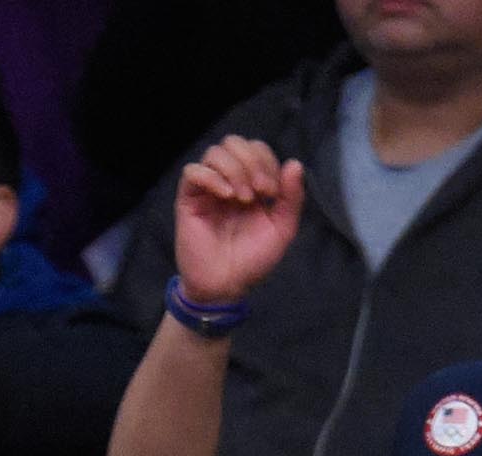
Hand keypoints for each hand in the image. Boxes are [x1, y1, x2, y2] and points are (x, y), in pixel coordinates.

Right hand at [172, 135, 304, 307]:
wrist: (226, 286)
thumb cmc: (253, 260)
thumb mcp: (282, 228)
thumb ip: (292, 198)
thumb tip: (294, 163)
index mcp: (250, 183)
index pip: (256, 149)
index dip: (267, 161)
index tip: (272, 193)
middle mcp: (228, 181)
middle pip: (234, 142)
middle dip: (251, 161)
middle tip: (259, 192)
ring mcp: (207, 190)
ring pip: (214, 153)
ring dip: (234, 169)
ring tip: (241, 197)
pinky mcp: (188, 201)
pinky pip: (192, 172)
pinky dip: (211, 177)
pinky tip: (224, 196)